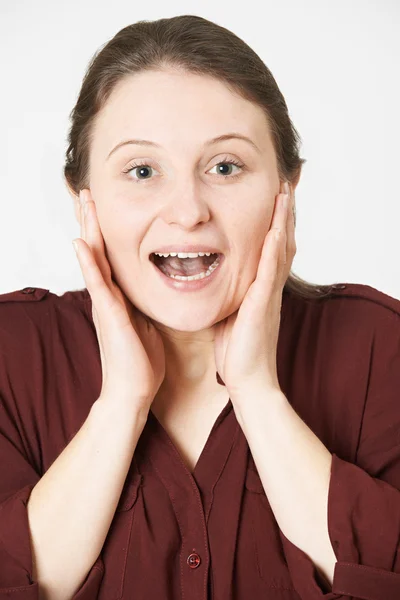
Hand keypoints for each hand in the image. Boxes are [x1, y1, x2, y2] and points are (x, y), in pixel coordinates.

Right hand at [72, 189, 165, 413]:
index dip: (105, 231)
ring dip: (88, 229)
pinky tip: (79, 242)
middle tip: (87, 192)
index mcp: (118, 297)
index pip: (110, 256)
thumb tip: (157, 289)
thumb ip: (145, 304)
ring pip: (93, 259)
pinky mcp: (108, 314)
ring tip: (82, 202)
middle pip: (97, 250)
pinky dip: (87, 262)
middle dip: (92, 221)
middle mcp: (107, 295)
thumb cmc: (141, 361)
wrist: (133, 391)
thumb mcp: (147, 323)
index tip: (103, 206)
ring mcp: (105, 303)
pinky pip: (97, 283)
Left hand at [214, 182, 295, 396]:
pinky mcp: (262, 304)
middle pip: (281, 242)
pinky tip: (275, 229)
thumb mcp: (230, 315)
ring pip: (280, 249)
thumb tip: (213, 281)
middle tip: (284, 185)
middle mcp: (268, 287)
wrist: (248, 380)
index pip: (270, 248)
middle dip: (283, 213)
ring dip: (283, 221)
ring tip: (284, 194)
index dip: (273, 223)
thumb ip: (228, 295)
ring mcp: (268, 294)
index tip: (272, 199)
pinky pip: (270, 271)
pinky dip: (274, 248)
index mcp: (260, 288)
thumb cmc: (237, 351)